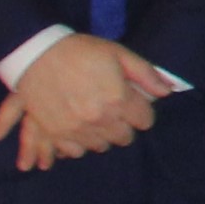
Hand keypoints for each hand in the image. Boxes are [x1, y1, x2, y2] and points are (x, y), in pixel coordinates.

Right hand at [0, 33, 172, 171]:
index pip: (145, 121)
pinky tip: (79, 130)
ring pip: (101, 146)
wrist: (36, 54)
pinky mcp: (55, 134)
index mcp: (119, 100)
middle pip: (124, 137)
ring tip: (96, 119)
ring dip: (102, 135)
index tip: (134, 104)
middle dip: (124, 125)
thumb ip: (147, 74)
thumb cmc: (81, 51)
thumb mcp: (119, 54)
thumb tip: (168, 92)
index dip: (142, 112)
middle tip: (114, 111)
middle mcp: (99, 120)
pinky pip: (75, 152)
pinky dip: (79, 144)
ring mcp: (76, 130)